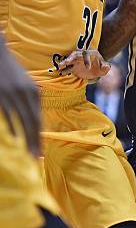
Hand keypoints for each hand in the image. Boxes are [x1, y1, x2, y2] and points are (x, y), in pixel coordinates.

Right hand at [0, 36, 40, 155]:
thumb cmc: (9, 70)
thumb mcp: (25, 83)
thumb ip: (31, 99)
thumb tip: (34, 118)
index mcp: (33, 92)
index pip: (38, 119)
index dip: (39, 136)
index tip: (41, 151)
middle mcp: (25, 93)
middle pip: (32, 122)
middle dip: (35, 141)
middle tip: (36, 157)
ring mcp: (11, 93)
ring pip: (20, 120)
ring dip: (24, 138)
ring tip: (26, 152)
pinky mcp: (0, 93)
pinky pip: (6, 114)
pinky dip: (11, 126)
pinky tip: (14, 138)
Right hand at [58, 50, 110, 78]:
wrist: (96, 70)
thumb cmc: (100, 67)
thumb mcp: (104, 68)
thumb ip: (106, 67)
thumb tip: (107, 66)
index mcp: (90, 53)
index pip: (87, 54)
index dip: (87, 60)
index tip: (88, 68)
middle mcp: (82, 55)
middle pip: (75, 55)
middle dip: (71, 58)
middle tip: (67, 62)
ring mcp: (76, 61)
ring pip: (69, 59)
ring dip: (64, 62)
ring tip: (60, 66)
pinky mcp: (73, 67)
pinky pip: (67, 67)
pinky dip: (64, 69)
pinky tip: (59, 72)